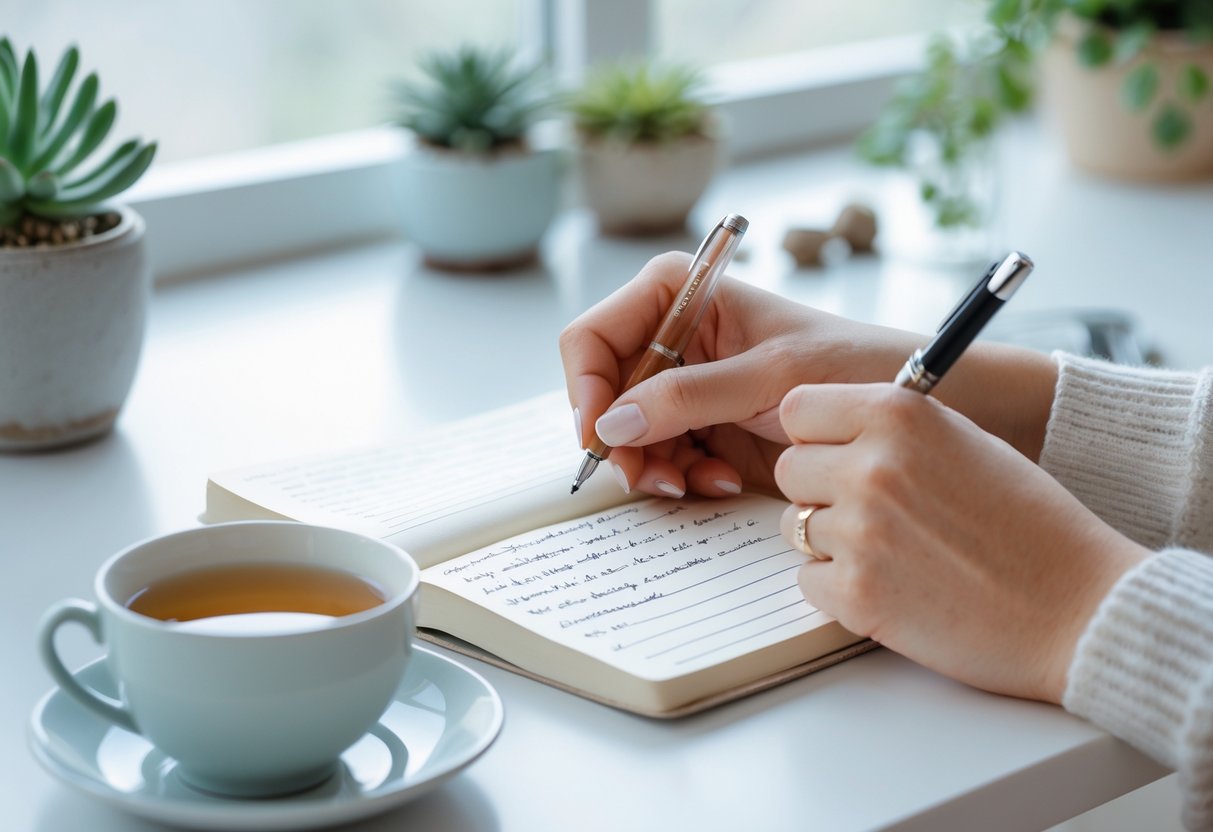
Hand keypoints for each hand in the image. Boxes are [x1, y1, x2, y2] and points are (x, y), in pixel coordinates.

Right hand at [560, 252, 1057, 497]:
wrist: (908, 410)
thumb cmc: (856, 366)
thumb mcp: (772, 378)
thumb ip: (688, 396)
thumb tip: (612, 424)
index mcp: (680, 293)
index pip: (594, 337)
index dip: (586, 388)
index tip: (601, 436)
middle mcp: (674, 335)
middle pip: (605, 393)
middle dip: (623, 440)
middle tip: (650, 479)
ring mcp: (687, 385)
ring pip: (628, 434)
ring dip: (653, 467)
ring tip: (694, 484)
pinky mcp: (705, 426)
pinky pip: (662, 458)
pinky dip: (680, 477)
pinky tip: (717, 481)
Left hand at [775, 383, 1149, 702]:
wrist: (1080, 609)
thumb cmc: (1032, 524)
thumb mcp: (966, 441)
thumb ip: (896, 429)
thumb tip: (833, 429)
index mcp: (899, 415)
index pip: (797, 409)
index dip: (814, 436)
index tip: (837, 453)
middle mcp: (872, 466)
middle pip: (790, 470)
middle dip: (820, 491)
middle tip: (872, 513)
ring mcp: (861, 531)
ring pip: (795, 527)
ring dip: (831, 543)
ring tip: (895, 553)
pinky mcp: (857, 594)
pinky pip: (808, 582)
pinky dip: (840, 590)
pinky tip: (894, 588)